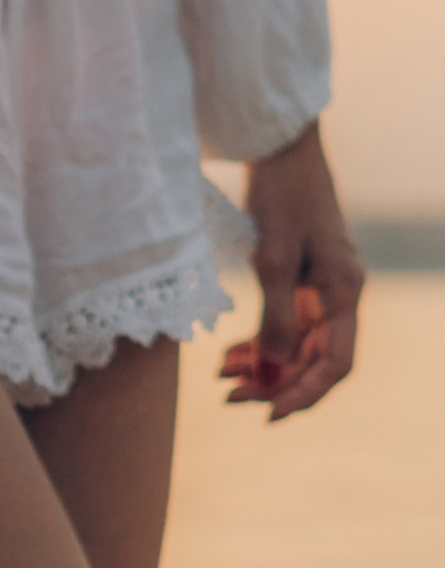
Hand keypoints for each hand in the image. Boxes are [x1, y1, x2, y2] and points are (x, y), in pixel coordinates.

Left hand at [219, 124, 363, 420]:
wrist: (280, 151)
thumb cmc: (281, 197)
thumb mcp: (273, 258)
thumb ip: (275, 316)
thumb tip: (273, 368)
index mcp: (344, 292)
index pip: (336, 363)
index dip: (305, 394)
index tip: (269, 415)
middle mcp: (339, 295)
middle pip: (314, 360)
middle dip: (276, 384)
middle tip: (230, 398)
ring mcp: (321, 289)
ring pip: (296, 347)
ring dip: (264, 367)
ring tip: (223, 379)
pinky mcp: (300, 282)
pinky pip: (284, 327)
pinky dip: (259, 344)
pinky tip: (230, 356)